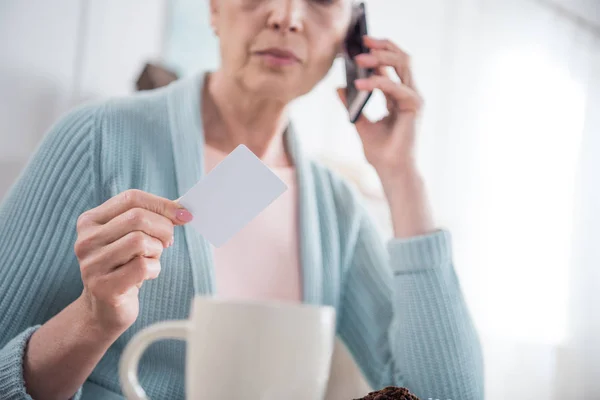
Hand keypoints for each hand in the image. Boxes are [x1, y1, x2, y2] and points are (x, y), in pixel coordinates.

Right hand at [73, 189, 192, 334]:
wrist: (105, 309)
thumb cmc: (125, 267)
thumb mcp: (134, 237)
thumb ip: (153, 219)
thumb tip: (183, 209)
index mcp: (91, 221)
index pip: (131, 198)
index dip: (162, 204)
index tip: (184, 214)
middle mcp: (86, 240)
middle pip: (138, 217)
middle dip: (163, 228)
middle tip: (167, 242)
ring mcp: (92, 264)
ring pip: (140, 241)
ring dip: (157, 250)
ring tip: (151, 259)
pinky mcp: (103, 287)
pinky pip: (142, 266)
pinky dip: (154, 269)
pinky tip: (147, 275)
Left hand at [337, 36, 422, 177]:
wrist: (391, 170)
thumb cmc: (380, 151)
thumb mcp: (359, 122)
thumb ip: (351, 104)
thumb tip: (338, 87)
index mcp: (397, 96)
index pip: (391, 65)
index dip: (377, 52)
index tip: (357, 45)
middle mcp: (408, 94)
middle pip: (401, 58)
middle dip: (382, 46)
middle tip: (362, 41)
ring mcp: (413, 98)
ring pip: (403, 64)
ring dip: (381, 58)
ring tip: (360, 58)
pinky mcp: (415, 106)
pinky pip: (395, 87)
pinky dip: (378, 83)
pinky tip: (361, 85)